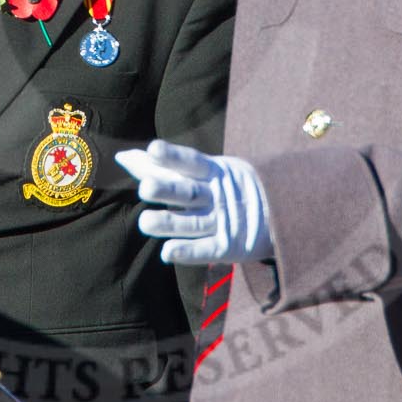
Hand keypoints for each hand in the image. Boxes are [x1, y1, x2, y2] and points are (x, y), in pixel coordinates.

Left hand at [115, 139, 272, 264]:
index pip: (190, 162)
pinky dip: (188, 251)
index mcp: (213, 172)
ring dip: (170, 223)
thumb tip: (121, 156)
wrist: (279, 212)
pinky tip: (167, 252)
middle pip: (188, 192)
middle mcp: (217, 195)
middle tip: (145, 188)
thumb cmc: (224, 187)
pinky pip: (206, 250)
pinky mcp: (229, 247)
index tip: (153, 149)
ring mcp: (224, 221)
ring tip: (145, 223)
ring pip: (194, 222)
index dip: (172, 156)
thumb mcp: (203, 171)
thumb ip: (161, 166)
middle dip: (167, 190)